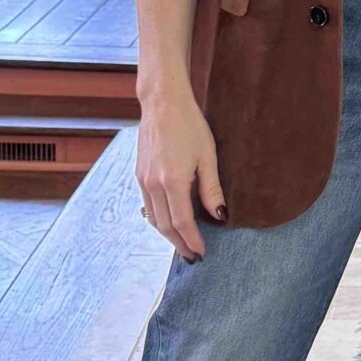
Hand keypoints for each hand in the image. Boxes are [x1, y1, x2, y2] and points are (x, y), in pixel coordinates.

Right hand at [136, 92, 225, 259]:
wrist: (162, 103)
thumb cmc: (189, 125)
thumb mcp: (208, 156)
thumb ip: (212, 189)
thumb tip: (221, 216)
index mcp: (172, 181)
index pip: (182, 222)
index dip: (192, 240)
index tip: (202, 253)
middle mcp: (153, 184)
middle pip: (164, 226)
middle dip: (179, 244)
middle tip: (193, 257)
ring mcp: (143, 180)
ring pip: (153, 218)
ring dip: (168, 235)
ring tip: (183, 245)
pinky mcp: (139, 175)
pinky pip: (148, 206)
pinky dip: (159, 220)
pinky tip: (170, 223)